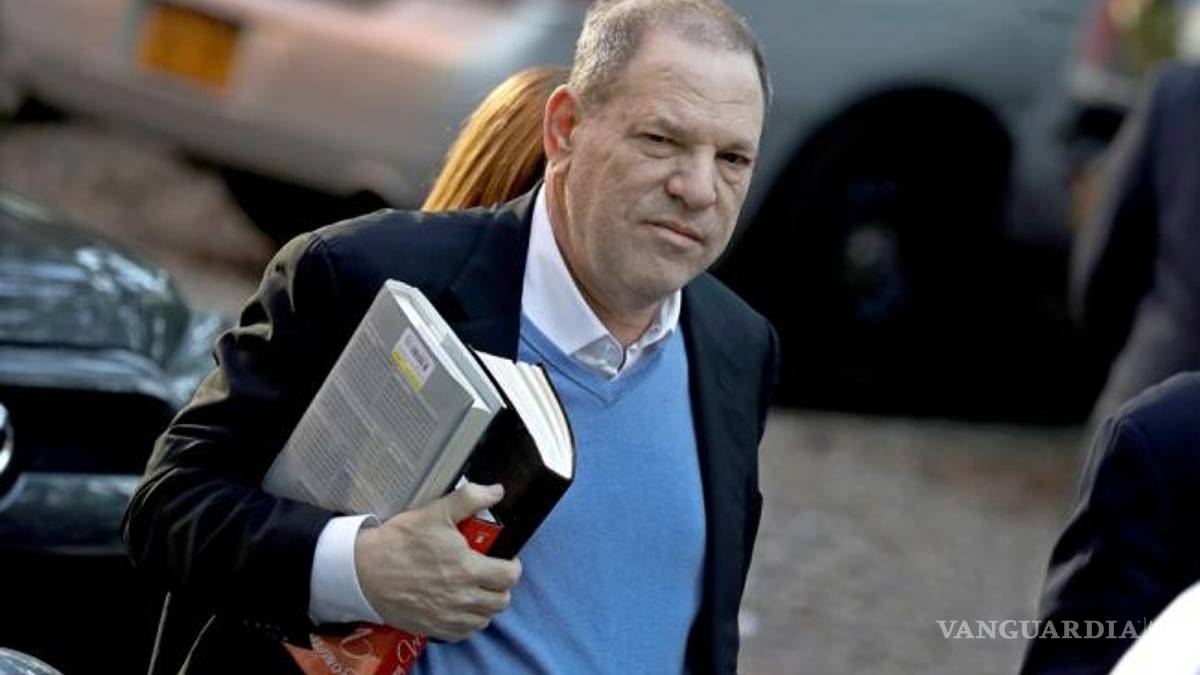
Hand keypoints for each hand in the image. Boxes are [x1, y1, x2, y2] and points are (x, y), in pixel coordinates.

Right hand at [353, 482, 521, 640]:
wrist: (363, 571)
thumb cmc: (399, 541)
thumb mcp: (435, 512)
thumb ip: (470, 499)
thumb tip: (496, 491)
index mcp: (467, 569)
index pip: (510, 576)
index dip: (512, 566)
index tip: (505, 560)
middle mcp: (461, 598)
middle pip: (501, 601)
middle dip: (501, 586)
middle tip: (490, 574)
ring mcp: (447, 617)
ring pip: (484, 619)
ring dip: (485, 605)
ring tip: (475, 589)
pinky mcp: (433, 628)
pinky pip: (463, 633)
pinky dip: (466, 622)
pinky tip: (457, 606)